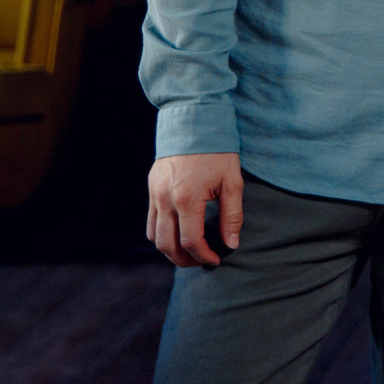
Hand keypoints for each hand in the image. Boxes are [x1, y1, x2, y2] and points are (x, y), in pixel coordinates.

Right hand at [147, 152, 242, 267]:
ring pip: (154, 236)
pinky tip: (178, 233)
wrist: (194, 122)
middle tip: (202, 261)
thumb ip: (232, 215)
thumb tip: (231, 244)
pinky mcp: (151, 188)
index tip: (216, 260)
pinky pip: (150, 221)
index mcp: (187, 198)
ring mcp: (154, 194)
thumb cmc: (218, 151)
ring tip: (190, 252)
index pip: (191, 241)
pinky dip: (161, 234)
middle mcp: (165, 199)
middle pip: (167, 245)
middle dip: (185, 260)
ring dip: (170, 250)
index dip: (204, 256)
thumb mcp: (233, 182)